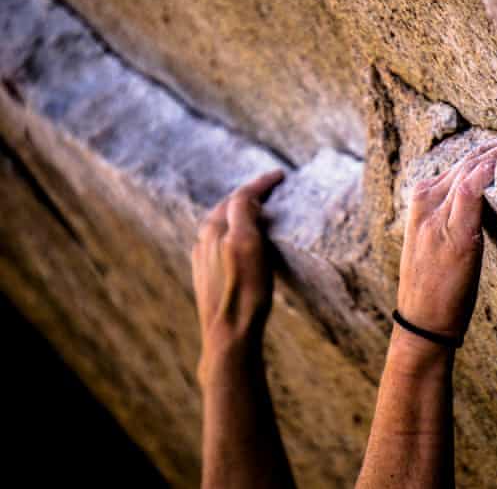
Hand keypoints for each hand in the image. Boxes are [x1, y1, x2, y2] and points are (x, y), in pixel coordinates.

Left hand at [191, 170, 284, 384]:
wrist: (229, 334)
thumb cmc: (244, 291)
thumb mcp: (247, 245)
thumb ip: (243, 214)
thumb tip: (246, 196)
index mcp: (215, 228)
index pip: (240, 195)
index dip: (261, 183)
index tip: (280, 175)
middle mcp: (205, 240)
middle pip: (229, 207)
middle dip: (249, 196)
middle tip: (271, 190)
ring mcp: (204, 259)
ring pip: (223, 225)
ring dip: (241, 214)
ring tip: (260, 213)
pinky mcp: (208, 276)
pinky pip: (222, 244)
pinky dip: (236, 234)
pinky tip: (244, 243)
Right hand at [397, 137, 496, 342]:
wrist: (422, 323)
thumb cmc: (434, 287)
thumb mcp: (435, 244)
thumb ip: (452, 216)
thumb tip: (484, 199)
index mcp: (420, 203)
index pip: (456, 166)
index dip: (484, 150)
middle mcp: (425, 205)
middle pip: (464, 163)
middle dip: (494, 146)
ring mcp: (438, 220)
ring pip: (468, 173)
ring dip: (496, 154)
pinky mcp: (455, 238)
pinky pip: (470, 194)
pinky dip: (486, 174)